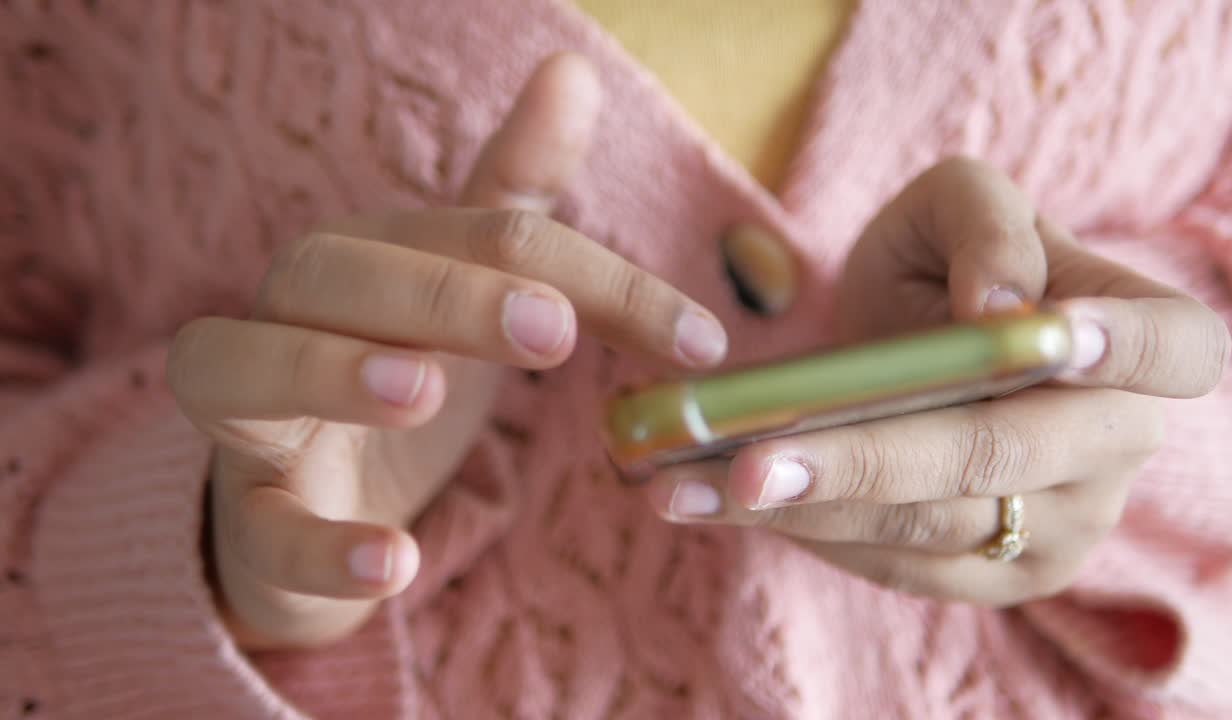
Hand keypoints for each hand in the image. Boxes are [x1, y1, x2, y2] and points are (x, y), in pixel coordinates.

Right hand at [167, 55, 727, 646]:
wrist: (312, 505)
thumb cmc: (394, 375)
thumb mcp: (465, 288)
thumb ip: (513, 194)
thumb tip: (570, 67)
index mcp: (365, 258)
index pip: (478, 238)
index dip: (593, 277)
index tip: (699, 340)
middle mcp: (291, 317)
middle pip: (338, 278)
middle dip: (444, 294)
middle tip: (552, 332)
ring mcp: (255, 419)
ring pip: (243, 370)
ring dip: (328, 371)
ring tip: (418, 389)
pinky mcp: (252, 516)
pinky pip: (260, 524)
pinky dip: (320, 541)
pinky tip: (394, 559)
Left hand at [647, 157, 1228, 605]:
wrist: (919, 352)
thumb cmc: (940, 266)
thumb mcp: (954, 208)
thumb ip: (986, 224)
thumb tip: (1002, 306)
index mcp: (1142, 340)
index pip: (1173, 349)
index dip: (1118, 345)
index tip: (1037, 334)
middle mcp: (1117, 443)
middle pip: (999, 456)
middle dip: (866, 459)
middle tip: (748, 460)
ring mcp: (1065, 524)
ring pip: (930, 525)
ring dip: (804, 507)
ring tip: (689, 483)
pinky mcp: (998, 574)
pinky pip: (899, 567)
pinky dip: (807, 534)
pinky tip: (722, 505)